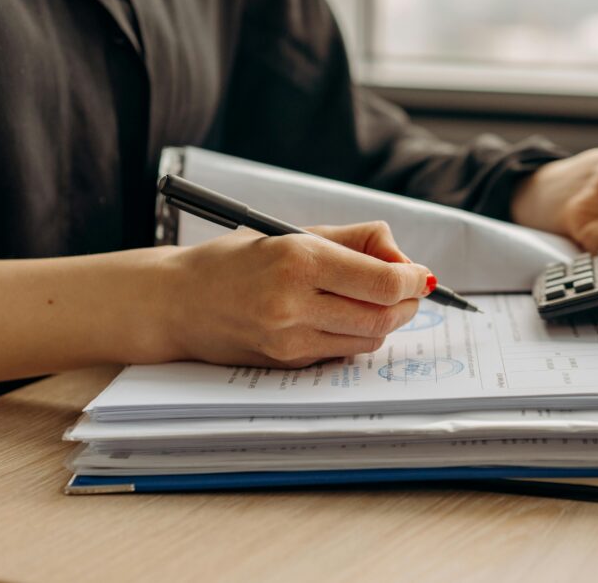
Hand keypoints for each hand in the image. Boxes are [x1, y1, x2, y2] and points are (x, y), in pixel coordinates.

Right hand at [157, 221, 430, 367]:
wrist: (178, 302)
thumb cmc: (237, 260)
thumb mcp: (295, 233)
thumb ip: (356, 240)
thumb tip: (404, 261)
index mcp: (299, 261)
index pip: (383, 282)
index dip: (412, 280)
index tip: (419, 275)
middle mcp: (294, 304)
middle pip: (383, 317)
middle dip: (407, 304)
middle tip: (408, 290)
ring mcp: (289, 340)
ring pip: (368, 340)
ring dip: (386, 322)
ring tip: (376, 301)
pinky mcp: (286, 363)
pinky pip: (341, 352)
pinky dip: (356, 336)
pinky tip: (344, 317)